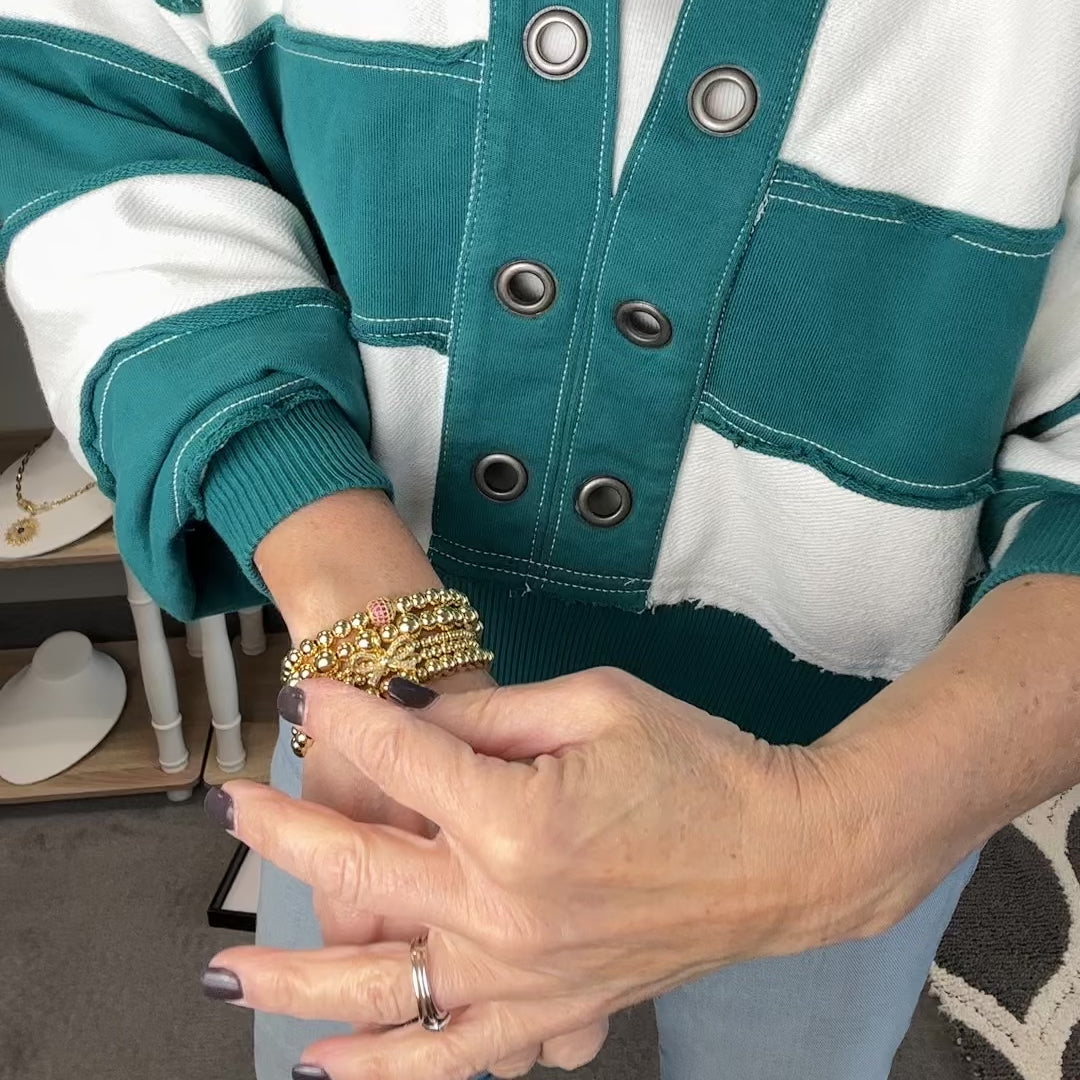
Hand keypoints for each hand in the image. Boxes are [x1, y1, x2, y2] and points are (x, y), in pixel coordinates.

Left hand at [205, 668, 869, 1079]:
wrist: (785, 854)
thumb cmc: (698, 760)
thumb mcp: (596, 700)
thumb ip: (489, 709)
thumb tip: (406, 715)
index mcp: (515, 817)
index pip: (395, 755)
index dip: (342, 717)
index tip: (305, 698)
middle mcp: (503, 908)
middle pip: (358, 870)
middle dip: (280, 834)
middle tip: (229, 808)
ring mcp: (521, 976)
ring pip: (378, 991)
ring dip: (293, 981)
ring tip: (225, 970)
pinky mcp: (550, 1013)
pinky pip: (449, 1059)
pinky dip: (384, 1071)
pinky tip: (327, 1069)